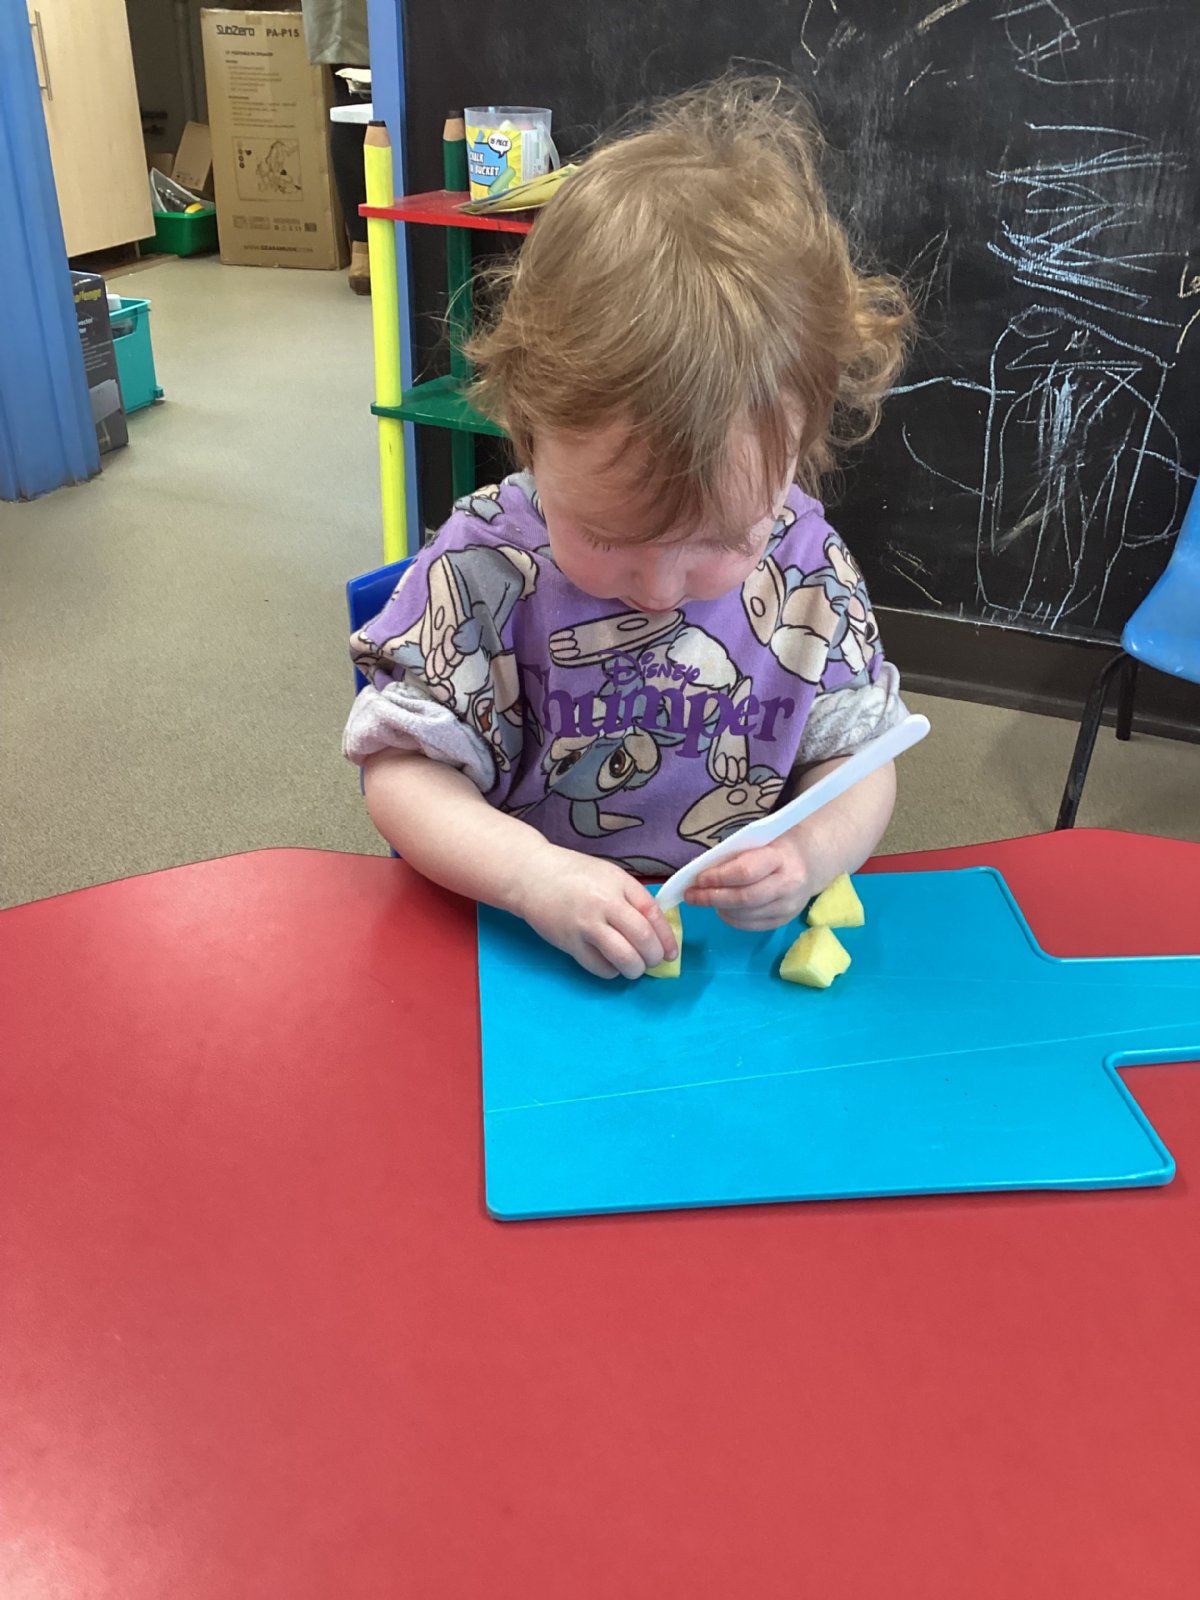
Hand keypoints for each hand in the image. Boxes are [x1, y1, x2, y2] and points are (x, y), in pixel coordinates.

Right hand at [516, 846, 677, 979]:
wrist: (532, 875)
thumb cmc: (573, 873)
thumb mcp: (609, 875)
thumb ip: (632, 897)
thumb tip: (656, 928)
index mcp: (619, 884)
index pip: (653, 914)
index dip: (667, 937)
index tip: (671, 951)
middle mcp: (605, 904)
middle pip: (643, 939)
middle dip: (654, 957)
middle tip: (653, 961)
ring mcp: (586, 925)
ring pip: (624, 958)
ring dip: (635, 969)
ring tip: (634, 967)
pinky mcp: (570, 943)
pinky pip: (600, 967)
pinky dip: (611, 971)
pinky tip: (611, 965)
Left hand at [685, 827, 815, 930]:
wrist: (808, 862)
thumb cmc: (775, 847)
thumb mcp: (757, 841)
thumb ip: (733, 856)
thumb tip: (700, 873)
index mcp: (781, 858)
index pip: (745, 872)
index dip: (718, 878)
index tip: (698, 879)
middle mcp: (788, 885)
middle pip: (744, 898)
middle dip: (713, 898)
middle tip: (691, 896)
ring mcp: (789, 906)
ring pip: (746, 915)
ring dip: (719, 909)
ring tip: (703, 900)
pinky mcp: (785, 920)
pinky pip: (753, 925)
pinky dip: (732, 919)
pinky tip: (721, 910)